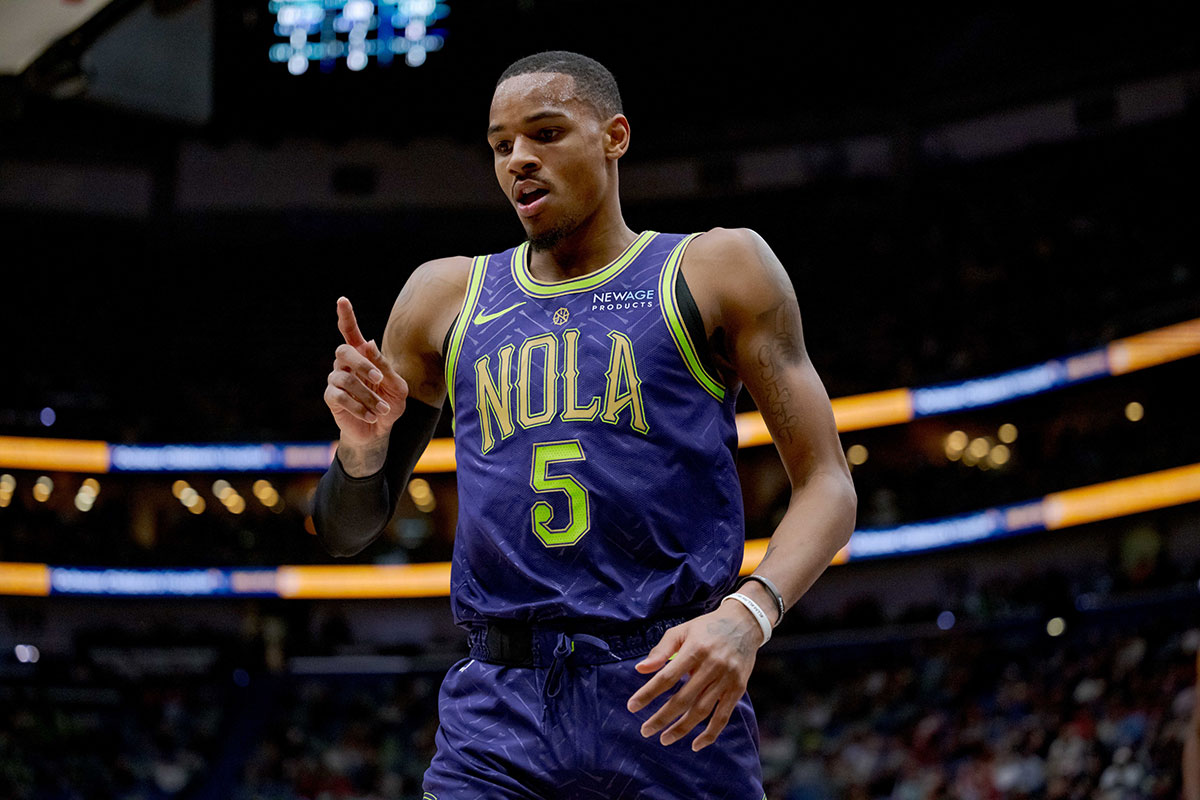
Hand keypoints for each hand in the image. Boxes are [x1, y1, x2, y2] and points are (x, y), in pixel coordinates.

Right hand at [324, 296, 408, 446]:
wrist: (379, 431)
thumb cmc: (390, 404)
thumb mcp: (397, 387)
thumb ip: (384, 366)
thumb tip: (367, 343)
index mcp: (363, 355)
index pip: (350, 332)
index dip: (345, 316)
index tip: (342, 300)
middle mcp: (345, 364)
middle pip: (344, 351)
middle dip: (362, 364)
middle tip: (380, 380)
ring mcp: (336, 380)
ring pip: (345, 379)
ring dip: (368, 396)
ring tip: (382, 410)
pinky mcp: (331, 398)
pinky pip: (341, 397)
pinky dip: (360, 408)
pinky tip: (371, 416)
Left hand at [626, 600, 762, 750]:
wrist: (744, 623)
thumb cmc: (706, 628)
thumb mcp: (682, 631)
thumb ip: (661, 650)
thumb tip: (640, 669)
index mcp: (695, 650)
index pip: (667, 677)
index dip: (648, 694)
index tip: (632, 706)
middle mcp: (712, 666)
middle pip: (683, 699)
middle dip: (662, 718)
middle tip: (645, 731)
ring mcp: (726, 680)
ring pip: (701, 711)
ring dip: (682, 728)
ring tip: (664, 739)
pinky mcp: (738, 689)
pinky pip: (723, 717)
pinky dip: (710, 733)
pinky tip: (696, 744)